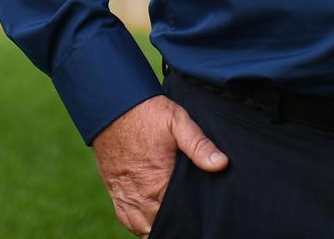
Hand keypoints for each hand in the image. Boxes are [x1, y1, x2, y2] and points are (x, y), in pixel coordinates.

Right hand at [92, 94, 227, 236]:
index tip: (200, 212)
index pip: (177, 214)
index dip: (190, 215)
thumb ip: (199, 145)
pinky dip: (139, 225)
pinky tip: (152, 219)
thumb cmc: (147, 113)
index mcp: (157, 182)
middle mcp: (140, 196)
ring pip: (142, 228)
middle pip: (160, 224)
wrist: (113, 107)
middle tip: (192, 216)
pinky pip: (127, 220)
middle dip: (175, 222)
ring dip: (156, 226)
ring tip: (175, 219)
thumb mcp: (178, 121)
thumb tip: (221, 164)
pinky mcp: (115, 192)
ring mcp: (125, 196)